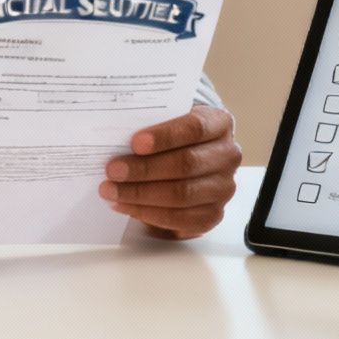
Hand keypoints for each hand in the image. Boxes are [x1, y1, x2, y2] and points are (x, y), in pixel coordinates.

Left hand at [99, 104, 242, 239]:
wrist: (192, 157)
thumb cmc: (175, 136)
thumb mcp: (168, 119)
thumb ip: (150, 123)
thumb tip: (115, 134)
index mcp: (220, 123)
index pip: (195, 128)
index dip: (165, 136)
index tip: (135, 143)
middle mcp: (228, 156)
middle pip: (187, 164)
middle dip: (145, 169)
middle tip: (113, 170)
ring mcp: (223, 188)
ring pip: (182, 194)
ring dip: (141, 194)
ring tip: (111, 190)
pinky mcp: (212, 214)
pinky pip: (179, 219)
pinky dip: (147, 213)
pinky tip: (125, 205)